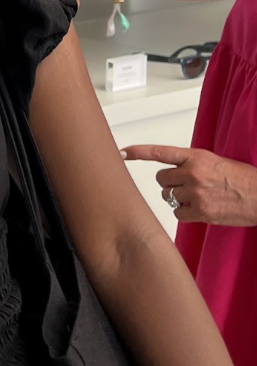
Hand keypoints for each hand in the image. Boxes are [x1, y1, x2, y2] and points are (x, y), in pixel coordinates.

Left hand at [121, 144, 256, 225]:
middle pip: (161, 179)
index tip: (123, 152)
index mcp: (196, 156)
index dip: (139, 152)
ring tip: (197, 197)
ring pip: (168, 196)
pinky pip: (178, 214)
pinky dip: (185, 213)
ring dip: (177, 198)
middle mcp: (193, 173)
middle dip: (169, 183)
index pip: (161, 152)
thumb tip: (175, 170)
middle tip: (185, 186)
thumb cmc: (242, 179)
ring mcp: (196, 193)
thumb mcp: (215, 161)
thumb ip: (192, 163)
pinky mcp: (200, 212)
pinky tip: (199, 209)